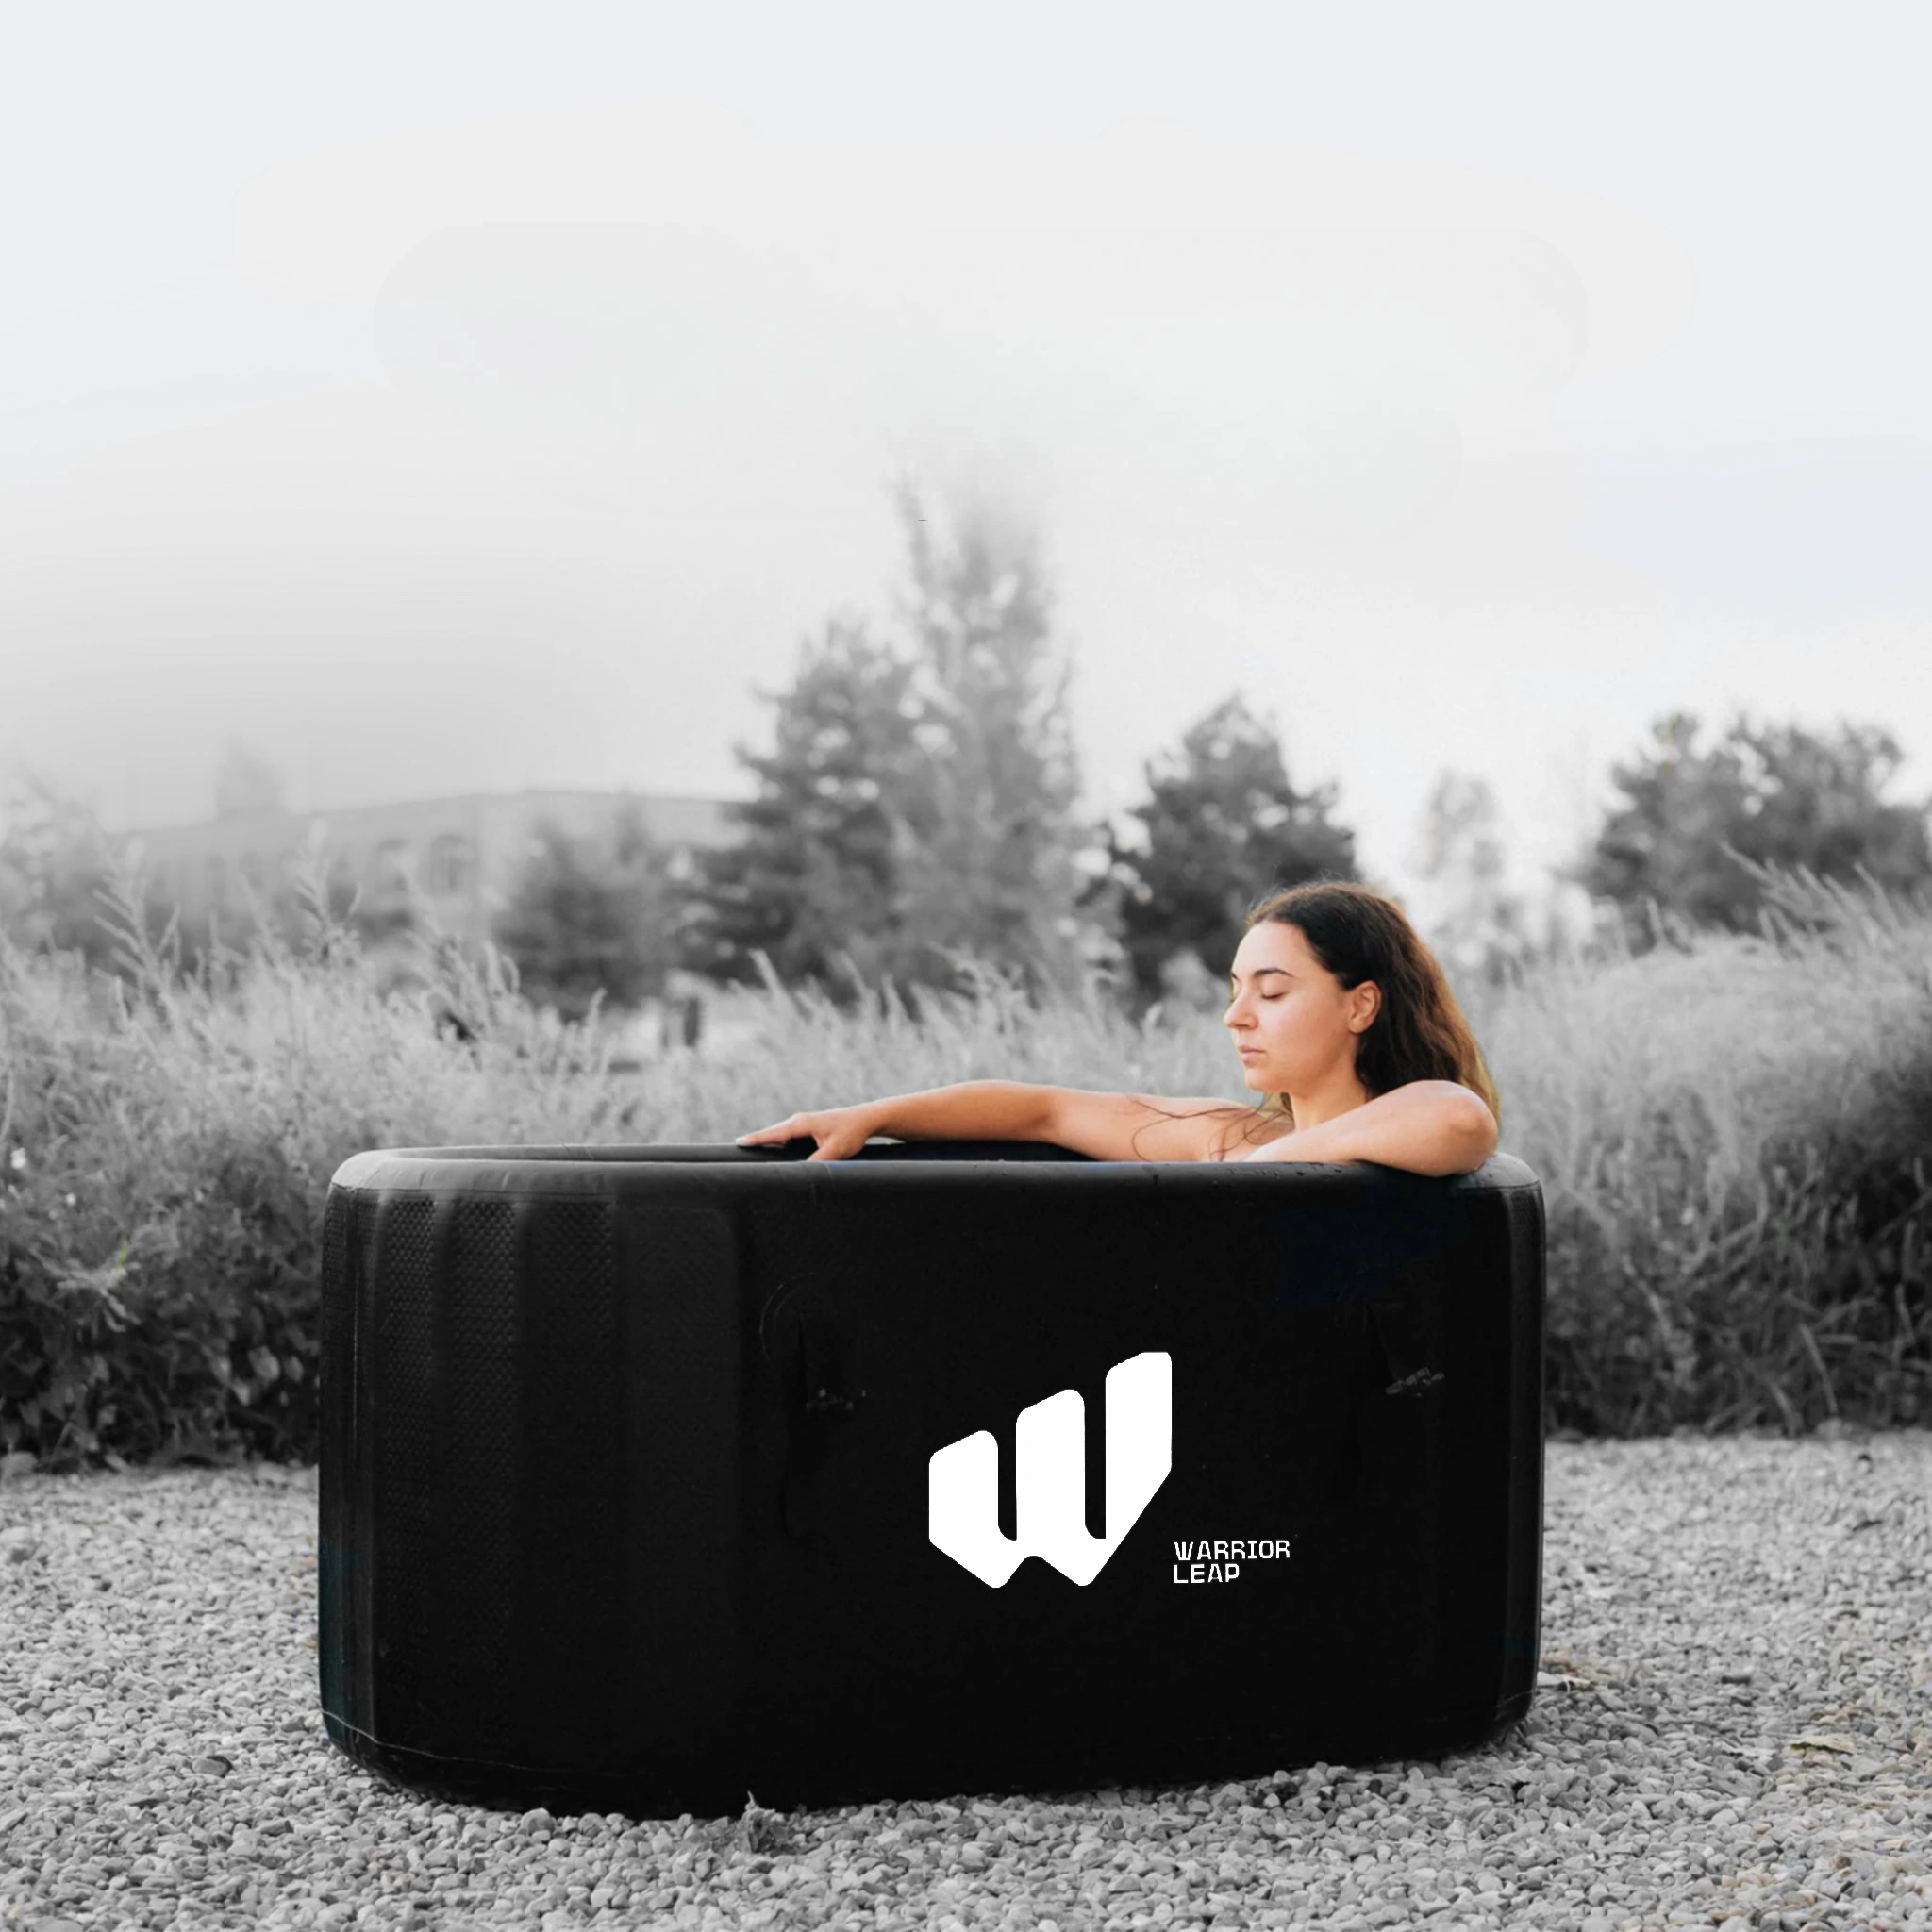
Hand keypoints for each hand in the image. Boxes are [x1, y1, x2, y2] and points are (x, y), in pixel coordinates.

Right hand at [735, 1103, 880, 1161]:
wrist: (866, 1120)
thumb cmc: (851, 1132)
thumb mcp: (835, 1151)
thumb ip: (817, 1162)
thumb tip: (801, 1174)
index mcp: (801, 1123)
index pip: (773, 1133)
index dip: (756, 1139)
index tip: (738, 1143)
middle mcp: (799, 1121)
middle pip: (772, 1133)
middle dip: (756, 1141)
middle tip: (737, 1150)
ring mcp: (803, 1124)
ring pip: (780, 1135)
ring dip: (767, 1142)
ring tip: (749, 1151)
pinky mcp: (808, 1129)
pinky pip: (788, 1137)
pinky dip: (778, 1142)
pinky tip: (773, 1151)